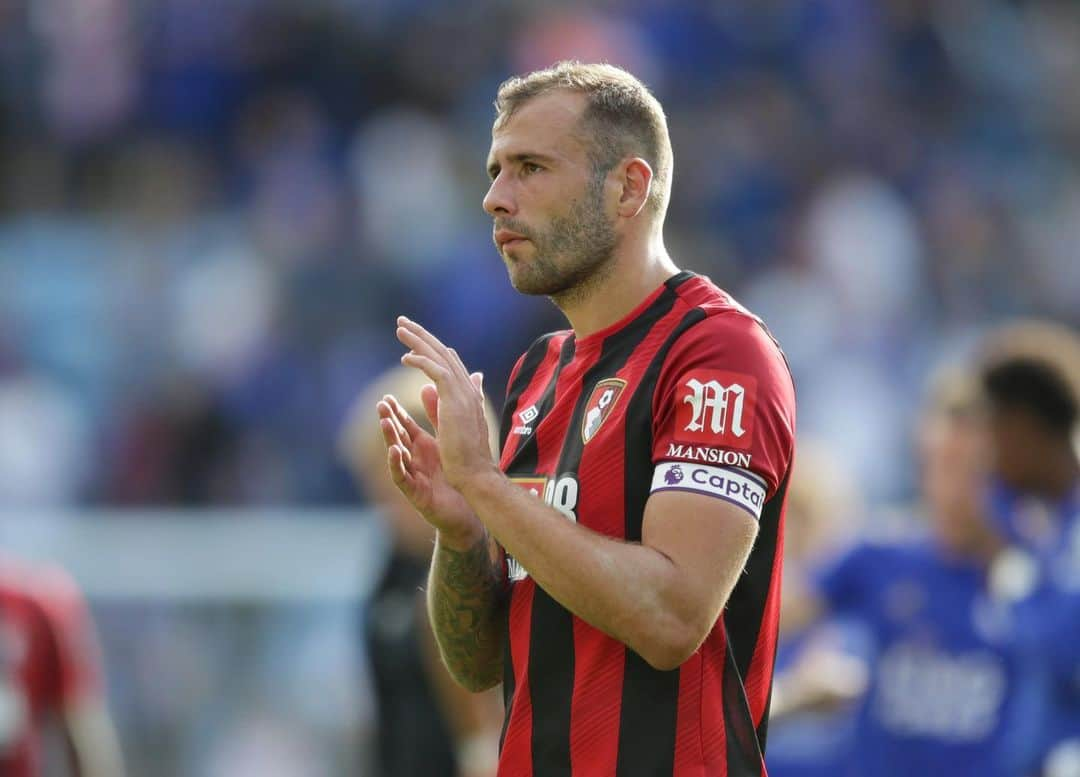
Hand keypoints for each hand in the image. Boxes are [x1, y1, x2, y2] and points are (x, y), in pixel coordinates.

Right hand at [378, 391, 482, 546]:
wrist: (468, 509)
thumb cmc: (456, 478)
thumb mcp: (447, 443)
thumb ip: (439, 417)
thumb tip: (431, 388)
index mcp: (422, 447)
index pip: (405, 426)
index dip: (396, 413)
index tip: (386, 397)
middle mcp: (414, 459)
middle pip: (398, 437)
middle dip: (388, 421)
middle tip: (381, 404)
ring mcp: (413, 475)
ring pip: (396, 455)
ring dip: (389, 439)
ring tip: (384, 422)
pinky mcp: (414, 492)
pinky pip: (401, 477)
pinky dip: (396, 464)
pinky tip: (394, 451)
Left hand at [395, 316, 498, 492]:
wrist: (474, 474)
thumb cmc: (464, 457)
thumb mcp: (452, 424)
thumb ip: (442, 402)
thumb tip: (433, 386)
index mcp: (468, 394)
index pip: (450, 362)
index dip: (432, 348)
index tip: (416, 339)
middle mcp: (468, 389)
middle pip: (443, 353)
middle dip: (422, 336)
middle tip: (403, 322)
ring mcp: (464, 393)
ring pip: (439, 356)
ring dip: (418, 341)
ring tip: (399, 329)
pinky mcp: (455, 400)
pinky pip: (436, 371)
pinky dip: (421, 361)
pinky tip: (405, 357)